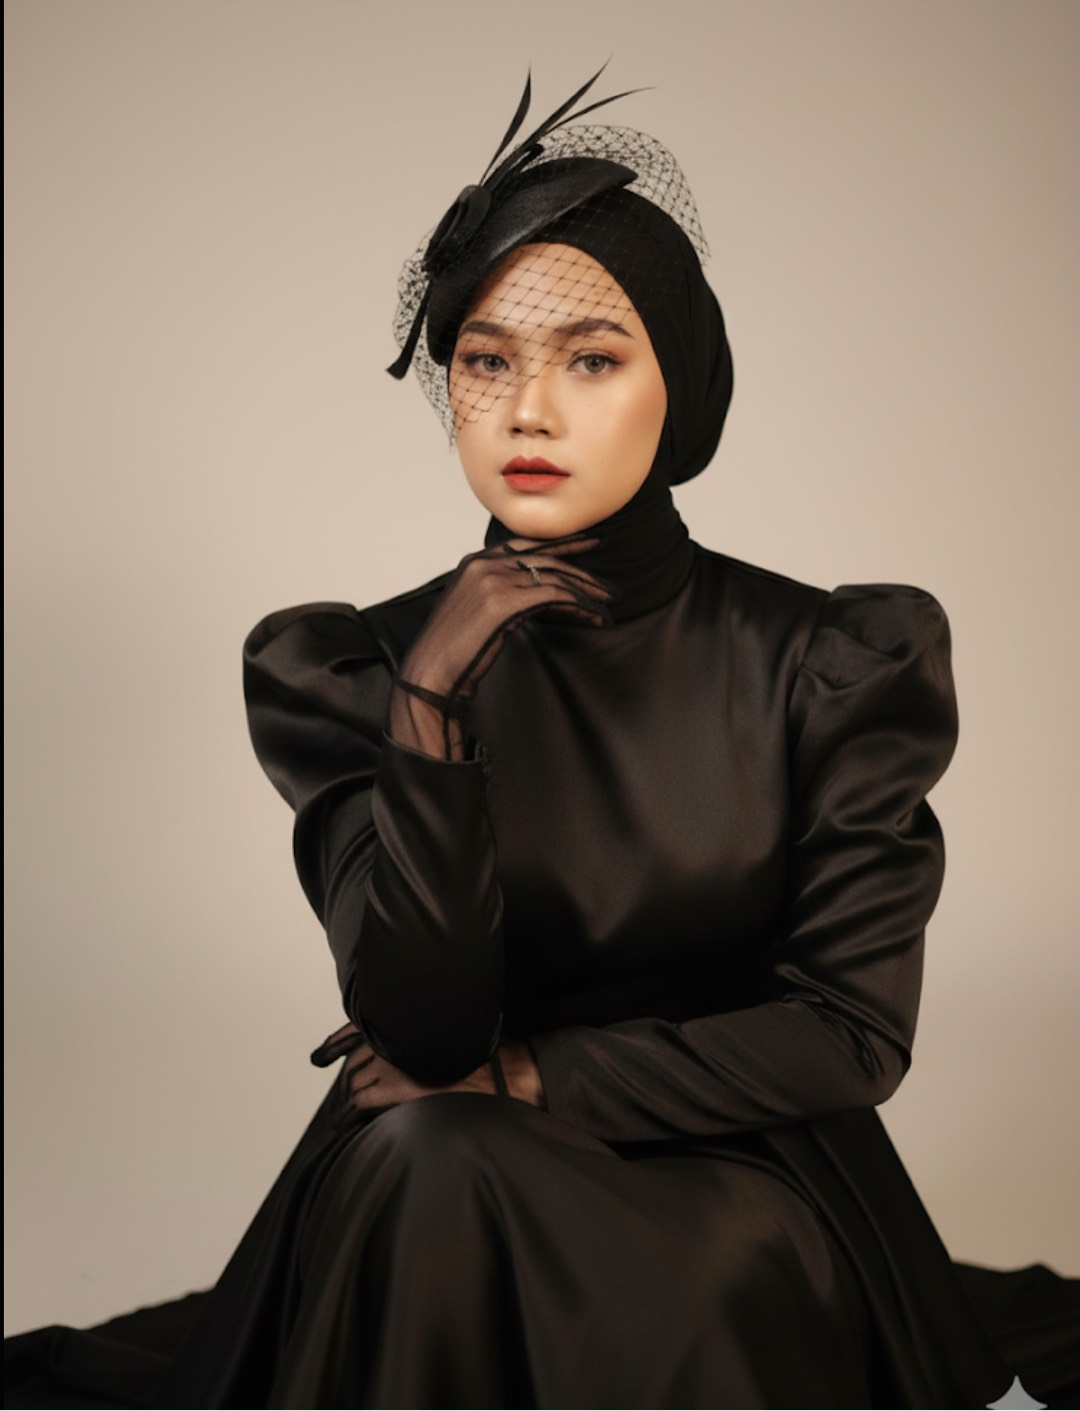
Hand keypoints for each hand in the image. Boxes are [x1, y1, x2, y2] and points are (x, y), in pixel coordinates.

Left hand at [311, 1022, 544, 1111]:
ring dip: (349, 1093)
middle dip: (347, 1074)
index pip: (356, 1030)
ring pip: (353, 1079)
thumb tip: (407, 1053)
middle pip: (354, 1057)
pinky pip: (359, 1100)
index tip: (324, 1053)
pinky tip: (346, 1118)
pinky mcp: (394, 1088)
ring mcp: (391, 1062)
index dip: (337, 1042)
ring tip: (345, 1107)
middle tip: (344, 1090)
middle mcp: (393, 1038)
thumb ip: (419, 1040)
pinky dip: (349, 1110)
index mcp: (404, 1023)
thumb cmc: (481, 1058)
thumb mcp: (446, 1038)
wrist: (498, 1074)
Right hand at [389, 534, 614, 758]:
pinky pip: (556, 597)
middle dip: (584, 570)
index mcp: (476, 561)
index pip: (528, 545)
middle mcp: (485, 563)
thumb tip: (528, 596)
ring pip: (555, 577)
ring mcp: (494, 579)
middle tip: (610, 584)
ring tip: (610, 605)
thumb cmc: (452, 651)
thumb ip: (496, 594)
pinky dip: (581, 606)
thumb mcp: (473, 611)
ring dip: (588, 592)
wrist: (431, 672)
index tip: (591, 542)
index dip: (563, 543)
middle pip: (547, 560)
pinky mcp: (505, 601)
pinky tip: (596, 618)